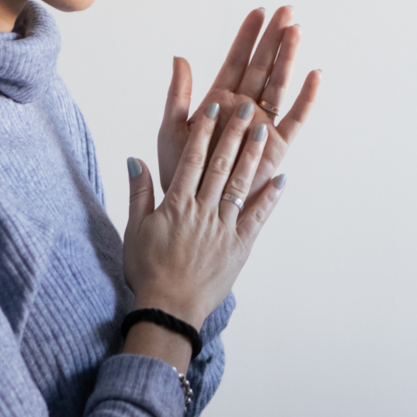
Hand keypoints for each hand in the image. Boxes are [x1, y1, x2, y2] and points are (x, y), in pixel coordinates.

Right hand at [123, 100, 287, 330]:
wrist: (168, 309)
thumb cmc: (147, 270)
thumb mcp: (135, 230)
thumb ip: (138, 193)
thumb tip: (134, 159)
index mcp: (176, 205)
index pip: (192, 160)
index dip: (203, 132)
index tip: (213, 108)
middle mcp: (202, 211)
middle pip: (220, 165)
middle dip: (232, 134)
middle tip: (245, 108)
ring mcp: (223, 228)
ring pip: (240, 185)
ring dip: (252, 157)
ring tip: (262, 132)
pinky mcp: (239, 246)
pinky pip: (257, 217)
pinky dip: (270, 198)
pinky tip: (282, 178)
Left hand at [155, 7, 320, 197]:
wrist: (193, 207)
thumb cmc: (180, 172)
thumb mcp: (171, 129)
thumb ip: (177, 95)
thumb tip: (180, 58)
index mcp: (218, 101)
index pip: (236, 61)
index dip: (247, 37)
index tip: (259, 12)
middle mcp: (243, 109)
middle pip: (262, 66)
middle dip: (274, 39)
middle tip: (287, 11)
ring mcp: (261, 125)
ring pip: (279, 84)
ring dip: (288, 58)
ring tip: (297, 31)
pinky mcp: (276, 145)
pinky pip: (295, 118)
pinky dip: (306, 98)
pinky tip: (315, 76)